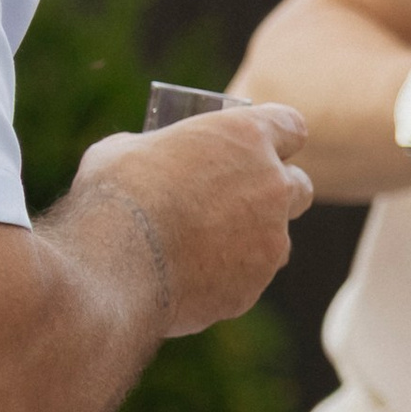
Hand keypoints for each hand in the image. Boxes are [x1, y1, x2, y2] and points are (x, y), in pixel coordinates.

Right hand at [78, 104, 313, 336]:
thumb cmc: (115, 196)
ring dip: (254, 241)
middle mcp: (272, 185)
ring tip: (204, 248)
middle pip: (298, 186)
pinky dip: (226, 279)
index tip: (259, 147)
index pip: (290, 126)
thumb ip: (155, 150)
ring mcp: (270, 238)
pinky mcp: (254, 284)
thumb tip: (148, 157)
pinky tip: (187, 281)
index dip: (277, 137)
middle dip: (275, 193)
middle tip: (237, 201)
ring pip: (278, 239)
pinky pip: (249, 279)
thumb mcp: (125, 150)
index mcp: (247, 137)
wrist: (112, 266)